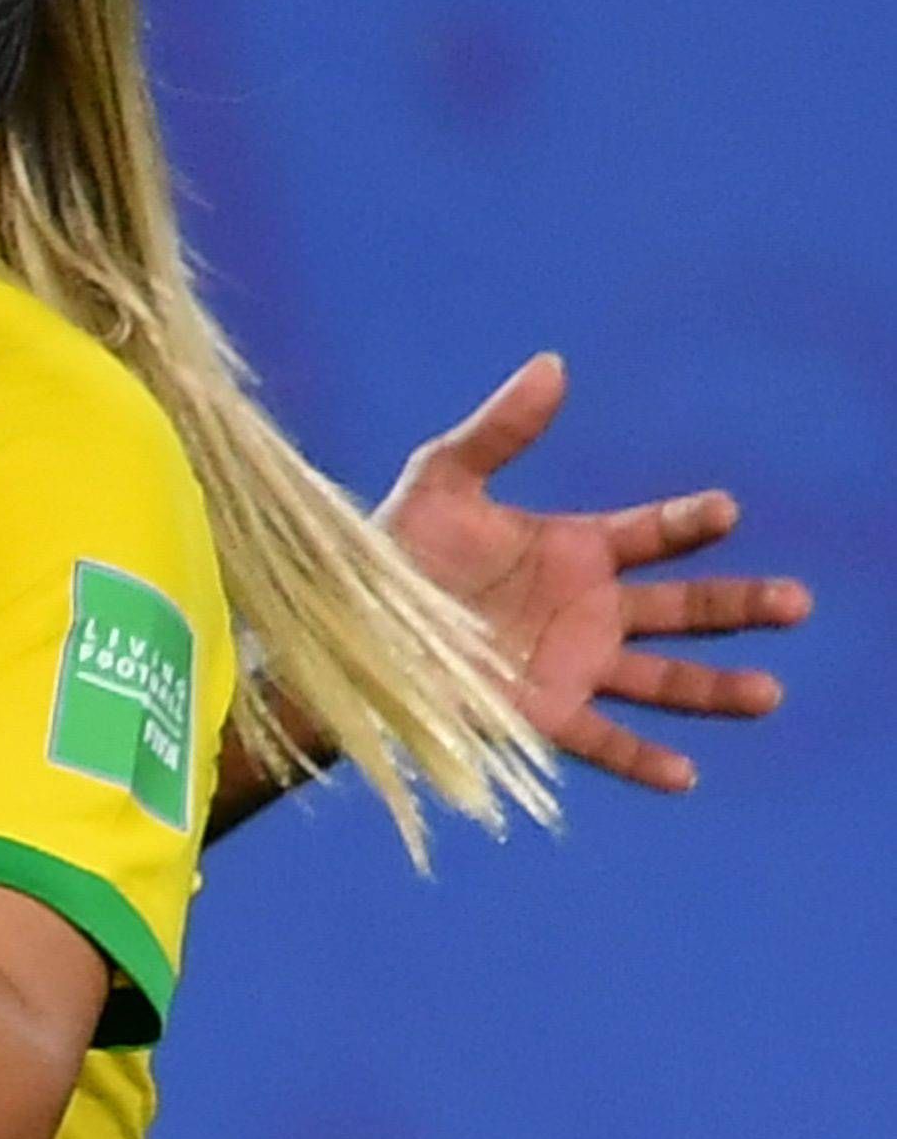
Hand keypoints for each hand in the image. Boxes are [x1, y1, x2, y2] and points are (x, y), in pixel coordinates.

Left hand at [377, 353, 809, 792]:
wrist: (342, 622)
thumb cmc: (391, 546)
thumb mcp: (442, 479)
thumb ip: (500, 430)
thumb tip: (553, 365)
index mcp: (574, 549)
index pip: (653, 535)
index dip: (689, 523)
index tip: (723, 510)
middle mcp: (587, 609)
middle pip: (682, 608)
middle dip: (739, 605)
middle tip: (796, 603)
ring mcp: (570, 664)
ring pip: (661, 678)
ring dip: (715, 689)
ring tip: (769, 693)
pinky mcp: (539, 715)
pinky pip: (602, 741)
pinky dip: (642, 759)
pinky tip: (685, 774)